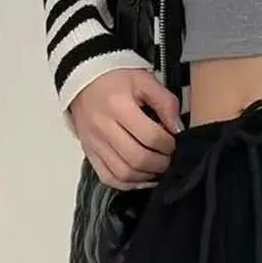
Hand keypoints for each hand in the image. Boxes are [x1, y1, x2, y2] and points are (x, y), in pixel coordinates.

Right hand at [69, 67, 180, 189]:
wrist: (84, 79)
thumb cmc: (116, 79)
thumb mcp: (144, 80)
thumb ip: (165, 102)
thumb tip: (177, 129)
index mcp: (118, 105)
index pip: (150, 136)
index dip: (168, 144)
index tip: (173, 142)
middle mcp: (103, 127)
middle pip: (138, 159)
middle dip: (160, 163)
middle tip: (168, 158)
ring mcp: (95, 143)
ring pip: (124, 174)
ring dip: (147, 176)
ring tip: (157, 168)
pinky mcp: (90, 153)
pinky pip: (110, 179)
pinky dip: (130, 183)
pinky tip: (142, 177)